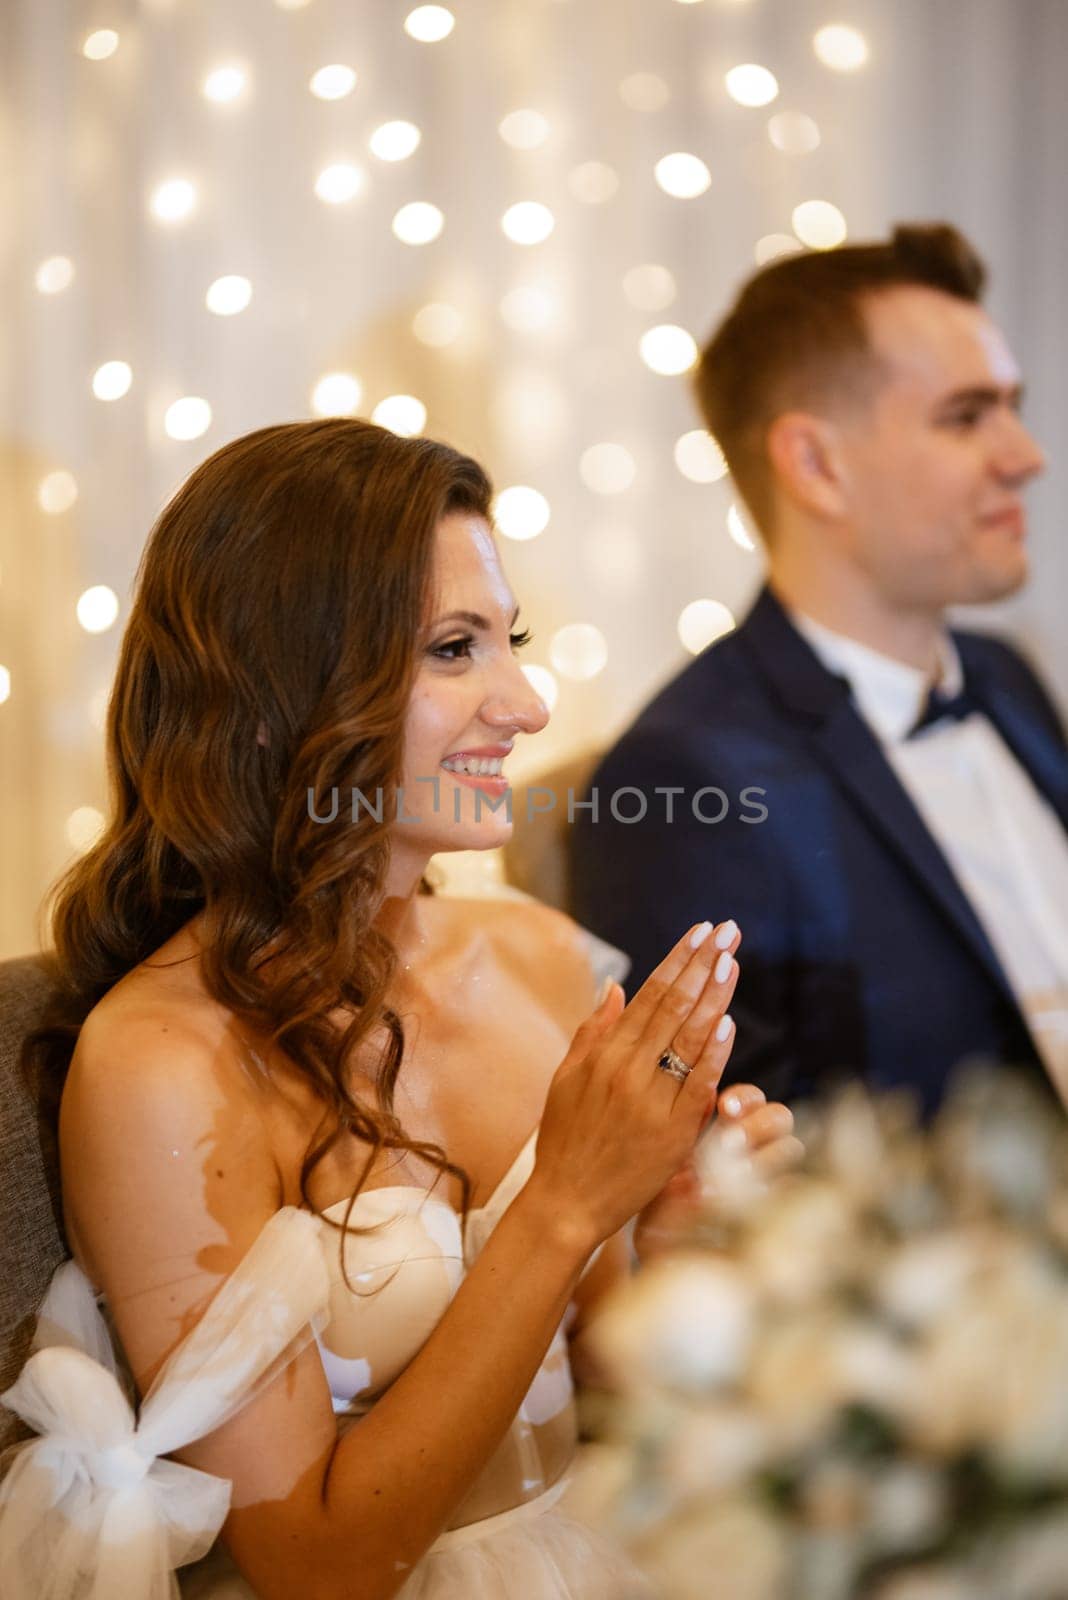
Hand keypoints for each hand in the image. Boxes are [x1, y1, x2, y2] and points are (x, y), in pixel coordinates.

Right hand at [524, 918, 741, 1252]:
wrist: (566, 1204)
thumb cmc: (565, 1142)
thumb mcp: (566, 1079)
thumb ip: (592, 1032)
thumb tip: (614, 987)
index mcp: (603, 1054)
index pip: (649, 994)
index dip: (679, 960)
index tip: (702, 932)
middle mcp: (626, 1070)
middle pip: (673, 1006)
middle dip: (703, 964)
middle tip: (728, 931)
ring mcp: (649, 1101)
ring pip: (687, 1037)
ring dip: (713, 996)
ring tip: (732, 961)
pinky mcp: (670, 1133)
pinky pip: (697, 1085)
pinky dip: (712, 1052)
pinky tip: (727, 1023)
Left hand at [633, 1084, 802, 1261]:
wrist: (659, 1235)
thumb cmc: (661, 1186)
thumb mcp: (668, 1153)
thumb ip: (689, 1123)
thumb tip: (705, 1092)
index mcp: (729, 1123)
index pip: (751, 1097)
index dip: (744, 1098)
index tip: (723, 1107)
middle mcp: (755, 1144)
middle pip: (780, 1116)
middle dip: (757, 1124)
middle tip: (729, 1142)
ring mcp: (768, 1173)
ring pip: (791, 1147)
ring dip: (768, 1156)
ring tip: (737, 1174)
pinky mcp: (773, 1204)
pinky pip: (791, 1187)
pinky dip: (776, 1187)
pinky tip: (752, 1197)